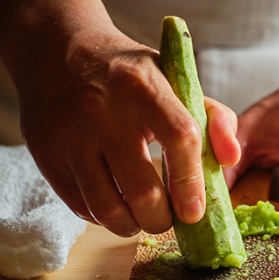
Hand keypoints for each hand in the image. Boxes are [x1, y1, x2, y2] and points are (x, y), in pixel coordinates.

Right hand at [17, 29, 239, 236]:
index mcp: (143, 87)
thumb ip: (212, 116)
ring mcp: (70, 136)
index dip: (191, 183)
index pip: (179, 138)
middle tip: (166, 218)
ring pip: (107, 209)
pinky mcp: (46, 155)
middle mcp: (103, 112)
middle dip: (161, 219)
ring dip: (131, 226)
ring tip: (140, 217)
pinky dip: (103, 216)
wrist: (57, 53)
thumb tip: (231, 160)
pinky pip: (80, 206)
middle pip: (142, 190)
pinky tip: (113, 202)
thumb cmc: (125, 73)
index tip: (195, 212)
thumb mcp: (172, 78)